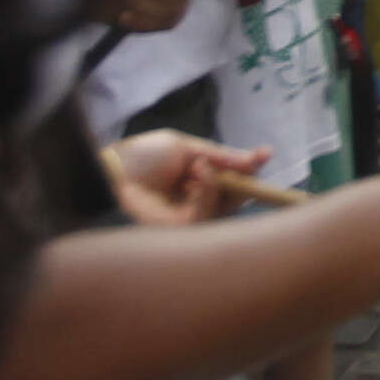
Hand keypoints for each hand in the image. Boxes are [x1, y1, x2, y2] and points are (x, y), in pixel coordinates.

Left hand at [104, 129, 269, 226]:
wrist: (113, 171)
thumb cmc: (143, 156)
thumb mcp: (187, 147)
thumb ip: (220, 156)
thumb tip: (255, 160)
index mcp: (196, 182)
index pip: (230, 181)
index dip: (249, 170)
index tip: (266, 154)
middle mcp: (195, 202)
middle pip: (233, 199)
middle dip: (244, 181)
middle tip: (251, 165)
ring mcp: (188, 219)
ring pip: (222, 208)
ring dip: (219, 184)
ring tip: (202, 166)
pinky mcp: (179, 231)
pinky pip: (205, 214)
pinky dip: (206, 193)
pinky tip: (196, 176)